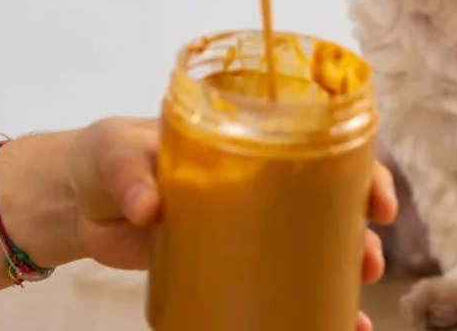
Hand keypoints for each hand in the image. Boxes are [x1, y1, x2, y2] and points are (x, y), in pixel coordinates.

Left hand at [65, 118, 397, 329]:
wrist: (77, 198)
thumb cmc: (109, 155)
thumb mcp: (118, 152)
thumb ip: (131, 173)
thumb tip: (149, 207)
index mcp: (252, 143)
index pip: (322, 148)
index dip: (361, 172)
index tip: (379, 202)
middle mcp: (260, 184)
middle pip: (329, 204)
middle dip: (359, 234)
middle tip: (368, 261)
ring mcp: (245, 226)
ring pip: (308, 249)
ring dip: (339, 277)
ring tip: (353, 310)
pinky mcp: (223, 264)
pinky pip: (270, 284)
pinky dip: (297, 308)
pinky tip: (320, 328)